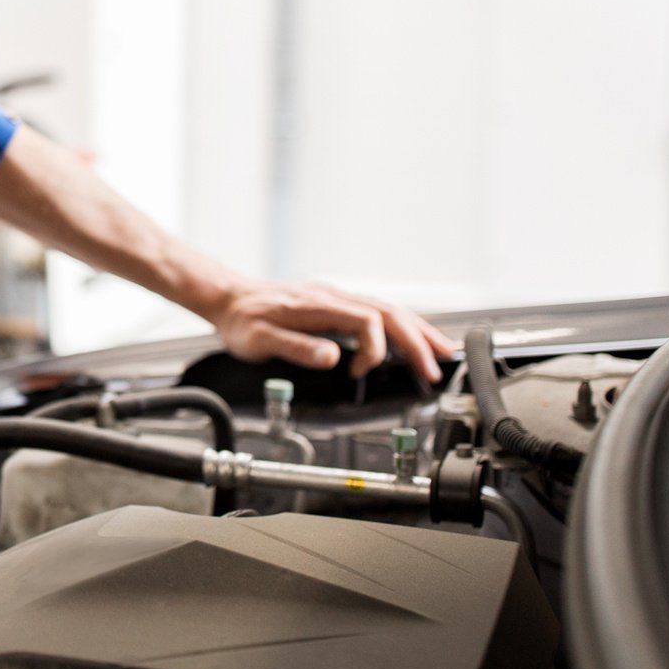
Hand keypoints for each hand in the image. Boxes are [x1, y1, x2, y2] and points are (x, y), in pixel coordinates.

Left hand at [211, 280, 452, 382]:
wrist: (228, 299)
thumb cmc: (241, 321)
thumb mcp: (259, 340)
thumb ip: (296, 348)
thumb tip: (333, 357)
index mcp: (318, 304)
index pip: (366, 320)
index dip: (374, 349)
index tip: (362, 372)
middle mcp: (333, 296)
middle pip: (388, 312)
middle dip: (416, 340)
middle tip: (434, 369)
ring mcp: (337, 297)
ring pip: (388, 309)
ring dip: (416, 330)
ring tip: (441, 351)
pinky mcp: (336, 303)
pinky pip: (378, 310)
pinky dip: (401, 325)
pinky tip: (411, 338)